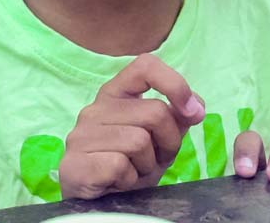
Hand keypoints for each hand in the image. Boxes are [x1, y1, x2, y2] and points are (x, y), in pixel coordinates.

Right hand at [58, 54, 207, 198]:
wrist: (101, 203)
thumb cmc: (131, 165)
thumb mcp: (160, 138)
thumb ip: (177, 117)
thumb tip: (196, 107)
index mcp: (116, 93)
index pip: (146, 66)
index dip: (175, 84)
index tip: (192, 111)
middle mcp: (94, 108)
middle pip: (155, 112)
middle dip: (168, 142)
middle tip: (155, 160)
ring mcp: (80, 135)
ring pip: (139, 141)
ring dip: (148, 165)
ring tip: (135, 172)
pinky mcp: (74, 163)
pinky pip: (120, 165)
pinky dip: (130, 180)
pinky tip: (119, 182)